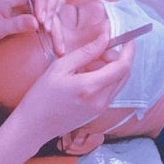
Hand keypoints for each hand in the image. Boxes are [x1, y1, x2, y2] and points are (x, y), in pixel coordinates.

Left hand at [0, 0, 65, 50]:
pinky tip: (58, 45)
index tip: (41, 20)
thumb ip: (16, 24)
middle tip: (48, 28)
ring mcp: (33, 1)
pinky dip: (56, 28)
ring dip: (58, 20)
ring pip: (56, 2)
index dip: (44, 1)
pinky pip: (51, 16)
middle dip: (54, 7)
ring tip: (56, 41)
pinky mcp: (35, 11)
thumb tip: (37, 23)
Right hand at [15, 33, 133, 146]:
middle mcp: (101, 100)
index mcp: (91, 87)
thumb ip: (86, 52)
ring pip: (118, 82)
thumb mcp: (61, 66)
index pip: (122, 66)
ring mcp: (101, 109)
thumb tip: (105, 37)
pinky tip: (88, 73)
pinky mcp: (98, 112)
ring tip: (89, 61)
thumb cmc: (42, 95)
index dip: (129, 49)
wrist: (33, 126)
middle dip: (118, 56)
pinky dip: (106, 77)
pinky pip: (111, 90)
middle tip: (100, 48)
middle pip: (124, 73)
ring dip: (111, 67)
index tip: (128, 36)